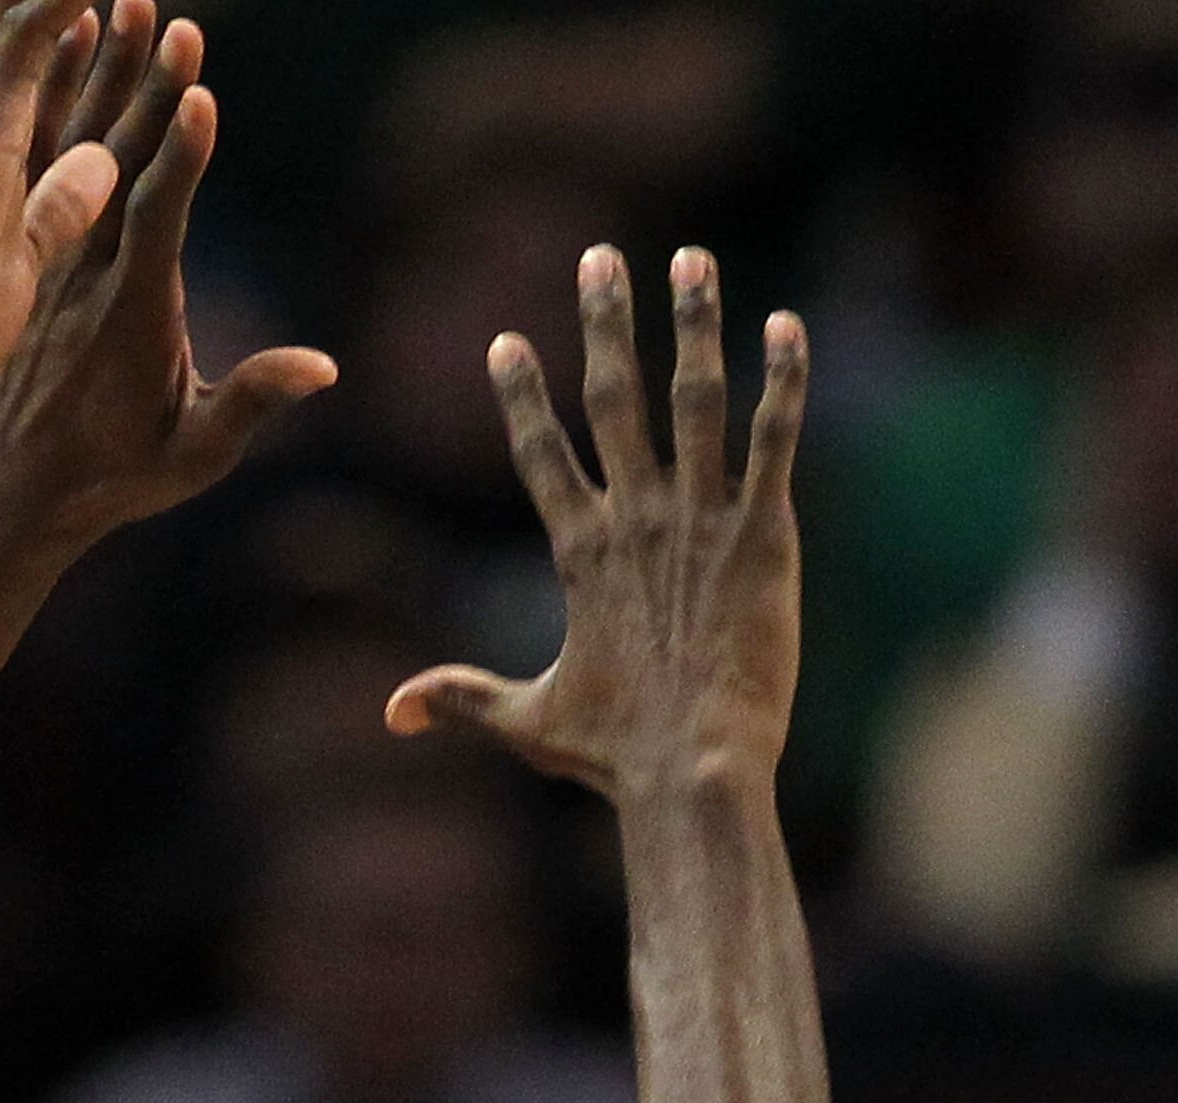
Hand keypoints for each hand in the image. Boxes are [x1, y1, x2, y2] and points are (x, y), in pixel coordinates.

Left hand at [0, 3, 335, 549]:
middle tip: (175, 20)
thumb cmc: (117, 475)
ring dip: (108, 73)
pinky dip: (64, 96)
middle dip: (149, 91)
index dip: (179, 160)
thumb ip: (249, 403)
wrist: (17, 484)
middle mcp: (89, 273)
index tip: (197, 96)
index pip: (157, 222)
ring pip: (83, 148)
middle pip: (121, 166)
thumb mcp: (190, 456)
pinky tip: (77, 38)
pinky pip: (49, 159)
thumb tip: (321, 368)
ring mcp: (60, 255)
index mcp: (130, 316)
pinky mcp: (42, 246)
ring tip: (129, 1)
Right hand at [387, 247, 804, 807]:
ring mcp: (700, 521)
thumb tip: (392, 712)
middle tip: (602, 255)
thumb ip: (464, 698)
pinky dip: (782, 380)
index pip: (541, 453)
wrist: (692, 773)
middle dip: (606, 321)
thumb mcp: (529, 721)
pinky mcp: (763, 536)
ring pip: (695, 398)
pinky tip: (785, 325)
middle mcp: (636, 519)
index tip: (506, 341)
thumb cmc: (615, 755)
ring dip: (692, 322)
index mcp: (581, 553)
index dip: (521, 395)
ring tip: (691, 260)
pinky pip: (773, 440)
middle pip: (614, 396)